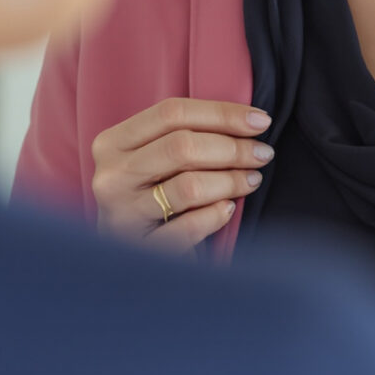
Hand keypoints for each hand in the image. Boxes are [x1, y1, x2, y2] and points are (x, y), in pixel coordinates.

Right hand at [90, 98, 272, 250]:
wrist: (126, 262)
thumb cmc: (151, 197)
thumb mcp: (154, 160)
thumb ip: (186, 136)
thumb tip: (250, 122)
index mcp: (112, 144)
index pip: (171, 113)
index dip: (222, 113)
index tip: (260, 121)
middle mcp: (111, 177)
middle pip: (181, 147)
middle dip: (233, 148)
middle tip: (262, 154)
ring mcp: (122, 215)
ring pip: (189, 187)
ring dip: (231, 180)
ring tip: (251, 180)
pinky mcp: (138, 249)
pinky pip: (188, 228)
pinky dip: (216, 215)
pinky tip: (229, 209)